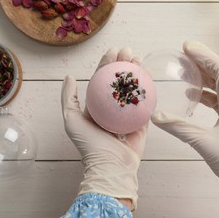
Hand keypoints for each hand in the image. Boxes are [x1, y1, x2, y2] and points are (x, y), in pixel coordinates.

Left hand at [61, 47, 145, 210]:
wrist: (111, 166)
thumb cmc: (89, 145)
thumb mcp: (71, 119)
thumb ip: (68, 98)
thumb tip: (68, 77)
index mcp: (97, 105)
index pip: (102, 79)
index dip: (107, 64)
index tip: (113, 51)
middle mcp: (113, 107)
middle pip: (120, 80)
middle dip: (124, 63)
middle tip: (128, 51)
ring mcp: (128, 114)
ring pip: (134, 88)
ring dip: (137, 71)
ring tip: (139, 58)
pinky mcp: (141, 121)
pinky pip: (146, 102)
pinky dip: (148, 88)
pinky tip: (149, 75)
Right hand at [151, 41, 218, 217]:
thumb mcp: (203, 142)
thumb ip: (179, 127)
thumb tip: (156, 116)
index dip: (203, 56)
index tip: (187, 47)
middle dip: (202, 62)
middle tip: (184, 54)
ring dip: (204, 77)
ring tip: (186, 71)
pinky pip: (218, 99)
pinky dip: (205, 94)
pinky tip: (192, 96)